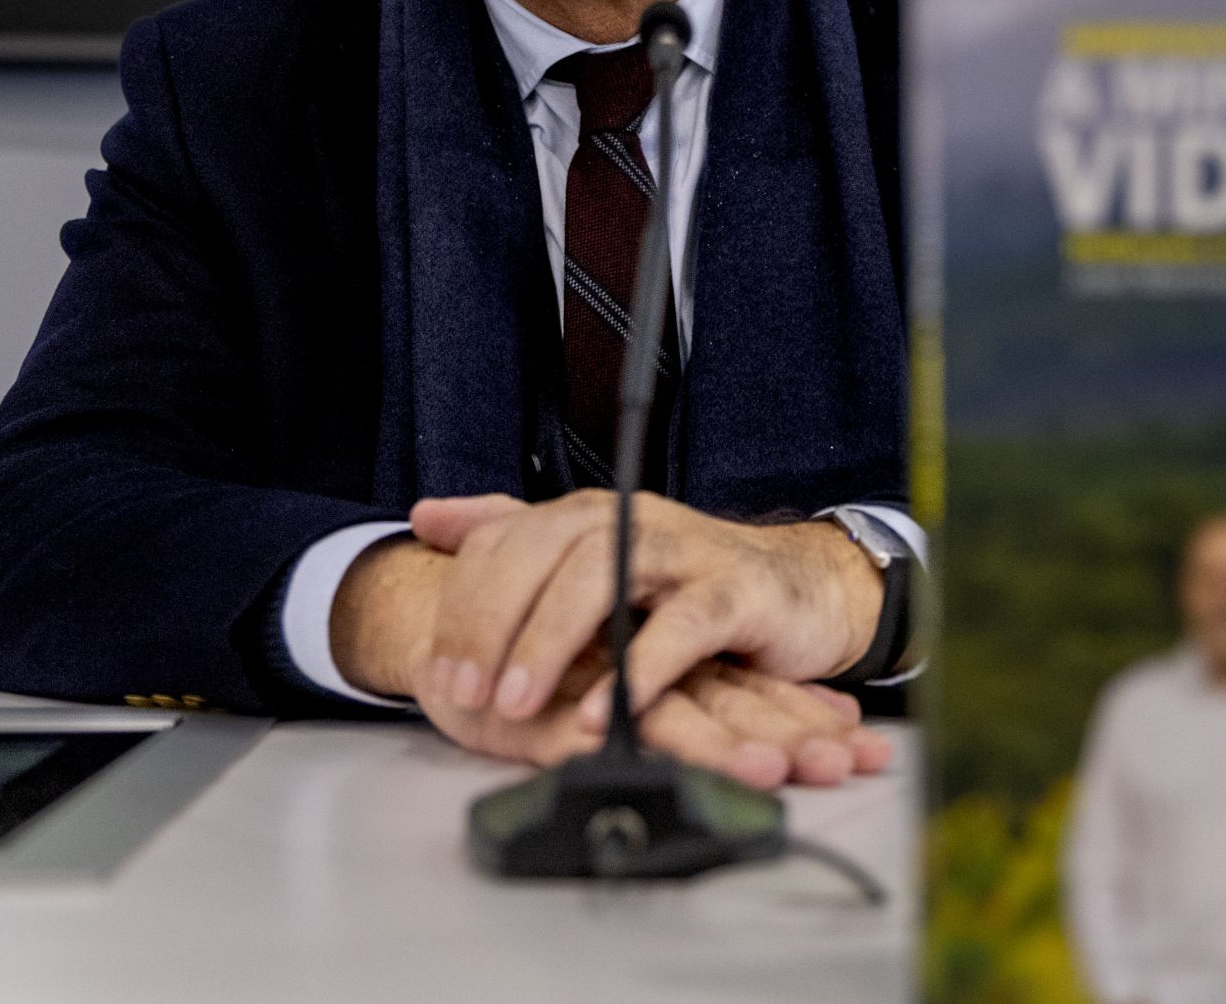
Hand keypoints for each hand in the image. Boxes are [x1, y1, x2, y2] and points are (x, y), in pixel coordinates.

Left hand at [327, 537, 885, 785]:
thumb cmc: (688, 584)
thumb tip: (426, 515)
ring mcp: (685, 552)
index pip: (505, 540)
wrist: (799, 590)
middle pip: (544, 551)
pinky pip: (682, 628)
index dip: (462, 604)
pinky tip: (603, 711)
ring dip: (550, 640)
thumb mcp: (592, 560)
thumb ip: (511, 536)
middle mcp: (632, 520)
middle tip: (464, 691)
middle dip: (493, 623)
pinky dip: (639, 668)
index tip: (435, 672)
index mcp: (589, 514)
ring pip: (604, 574)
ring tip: (515, 704)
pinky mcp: (735, 593)